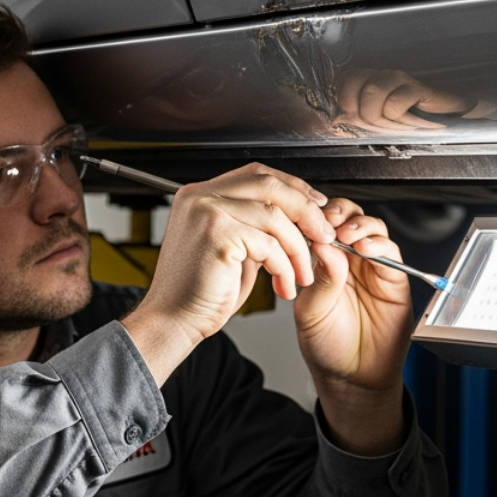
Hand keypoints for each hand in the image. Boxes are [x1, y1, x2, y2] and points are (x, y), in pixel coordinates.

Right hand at [121, 164, 333, 383]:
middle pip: (269, 185)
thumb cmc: (200, 294)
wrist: (173, 321)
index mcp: (201, 195)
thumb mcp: (231, 249)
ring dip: (298, 248)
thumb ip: (254, 227)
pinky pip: (268, 244)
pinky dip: (284, 267)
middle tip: (324, 236)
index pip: (257, 174)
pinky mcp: (216, 235)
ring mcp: (206, 212)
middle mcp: (200, 196)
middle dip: (305, 211)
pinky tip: (284, 285)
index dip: (293, 187)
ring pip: (274, 216)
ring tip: (302, 274)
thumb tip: (297, 217)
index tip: (316, 206)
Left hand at [294, 201, 412, 454]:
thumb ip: (320, 278)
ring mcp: (372, 269)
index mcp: (324, 263)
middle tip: (329, 221)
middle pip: (350, 217)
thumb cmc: (327, 347)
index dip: (317, 216)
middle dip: (340, 213)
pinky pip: (392, 253)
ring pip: (373, 229)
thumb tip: (323, 244)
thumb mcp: (312, 311)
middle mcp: (349, 261)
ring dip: (360, 225)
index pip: (322, 225)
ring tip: (347, 235)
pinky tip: (364, 250)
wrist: (351, 378)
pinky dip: (379, 245)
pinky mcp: (394, 281)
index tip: (308, 219)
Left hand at [335, 69, 472, 131]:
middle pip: (355, 87)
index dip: (344, 101)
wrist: (448, 117)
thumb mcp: (379, 121)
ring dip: (382, 119)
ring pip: (372, 95)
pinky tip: (411, 120)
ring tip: (397, 124)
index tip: (354, 117)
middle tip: (380, 125)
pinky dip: (398, 119)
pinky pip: (394, 105)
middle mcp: (382, 74)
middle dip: (364, 114)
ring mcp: (400, 78)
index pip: (344, 80)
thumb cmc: (409, 119)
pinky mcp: (418, 88)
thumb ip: (357, 117)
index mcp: (370, 79)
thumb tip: (338, 119)